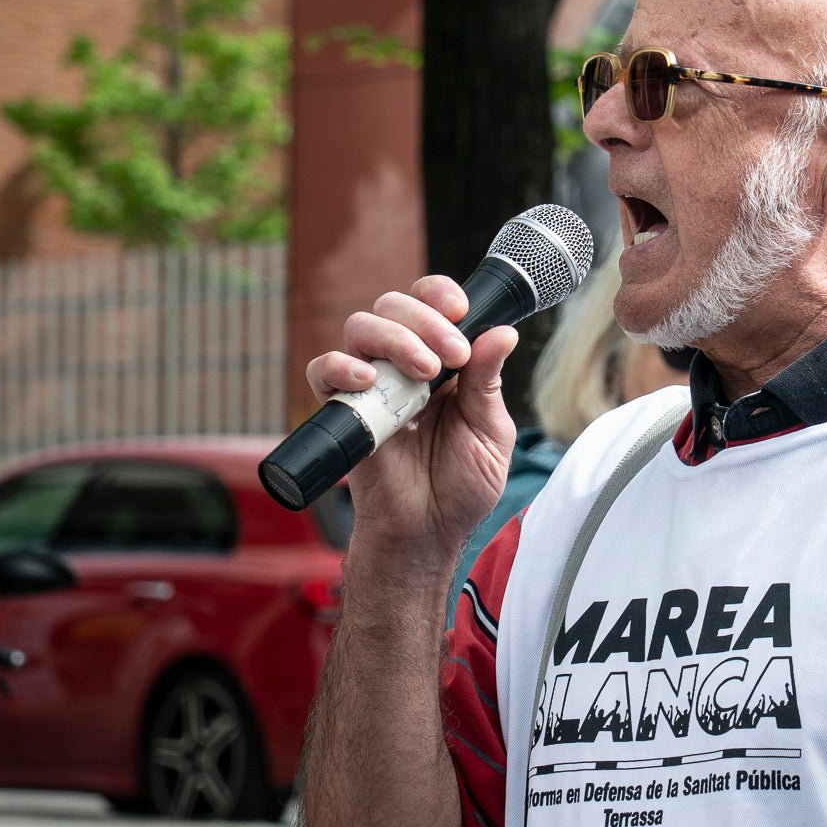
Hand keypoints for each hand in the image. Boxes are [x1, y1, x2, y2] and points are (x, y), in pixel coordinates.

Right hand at [304, 275, 518, 555]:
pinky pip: (323, 371)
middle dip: (425, 320)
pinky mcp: (343, 410)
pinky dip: (341, 366)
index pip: (432, 304)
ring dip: (393, 338)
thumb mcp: (490, 432)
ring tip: (423, 373)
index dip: (440, 295)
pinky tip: (369, 381)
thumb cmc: (461, 485)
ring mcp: (371, 385)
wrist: (430, 531)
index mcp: (444, 362)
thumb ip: (488, 382)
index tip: (461, 310)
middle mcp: (403, 364)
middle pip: (394, 306)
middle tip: (452, 357)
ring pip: (360, 327)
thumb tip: (502, 331)